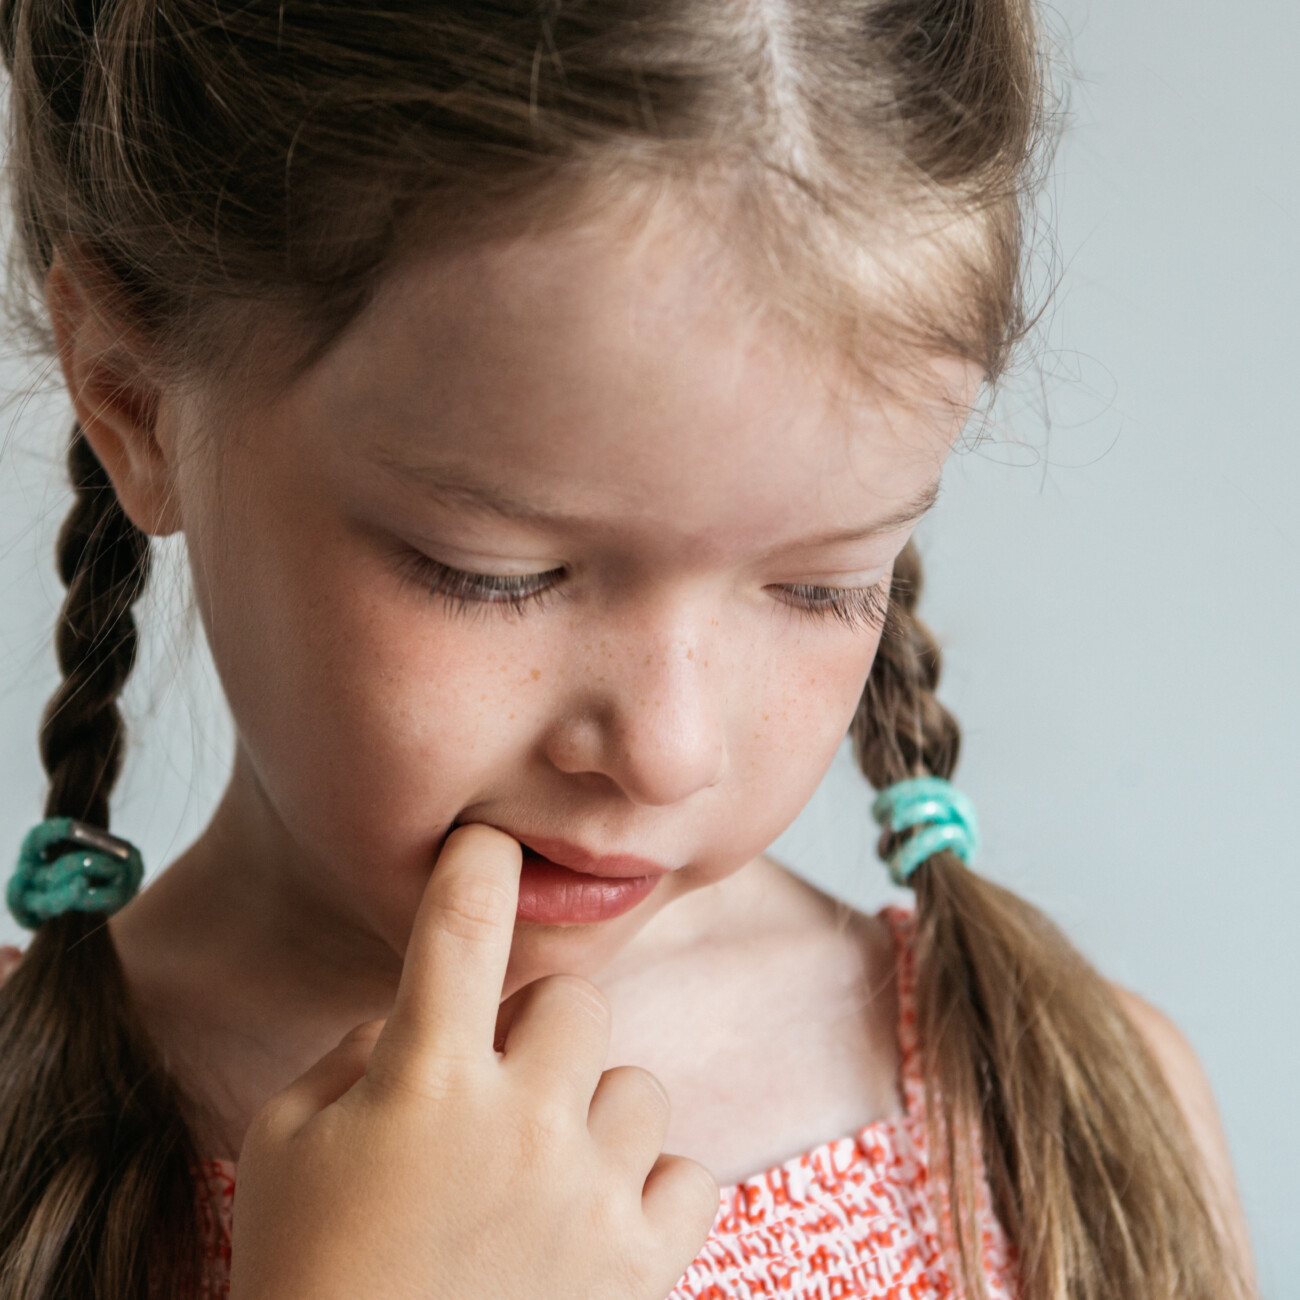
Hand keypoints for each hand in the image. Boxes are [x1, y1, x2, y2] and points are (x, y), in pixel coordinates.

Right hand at [228, 823, 718, 1298]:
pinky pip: (684, 1173)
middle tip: (498, 1093)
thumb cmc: (310, 1280)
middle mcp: (521, 1121)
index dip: (478, 864)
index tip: (489, 840)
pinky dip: (645, 1190)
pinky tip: (590, 1225)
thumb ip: (356, 1056)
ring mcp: (590, 1193)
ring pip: (636, 1085)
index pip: (463, 927)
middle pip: (576, 997)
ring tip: (538, 1181)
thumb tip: (415, 1014)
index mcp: (426, 1080)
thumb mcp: (285, 1149)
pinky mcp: (641, 1265)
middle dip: (538, 1030)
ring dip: (591, 1117)